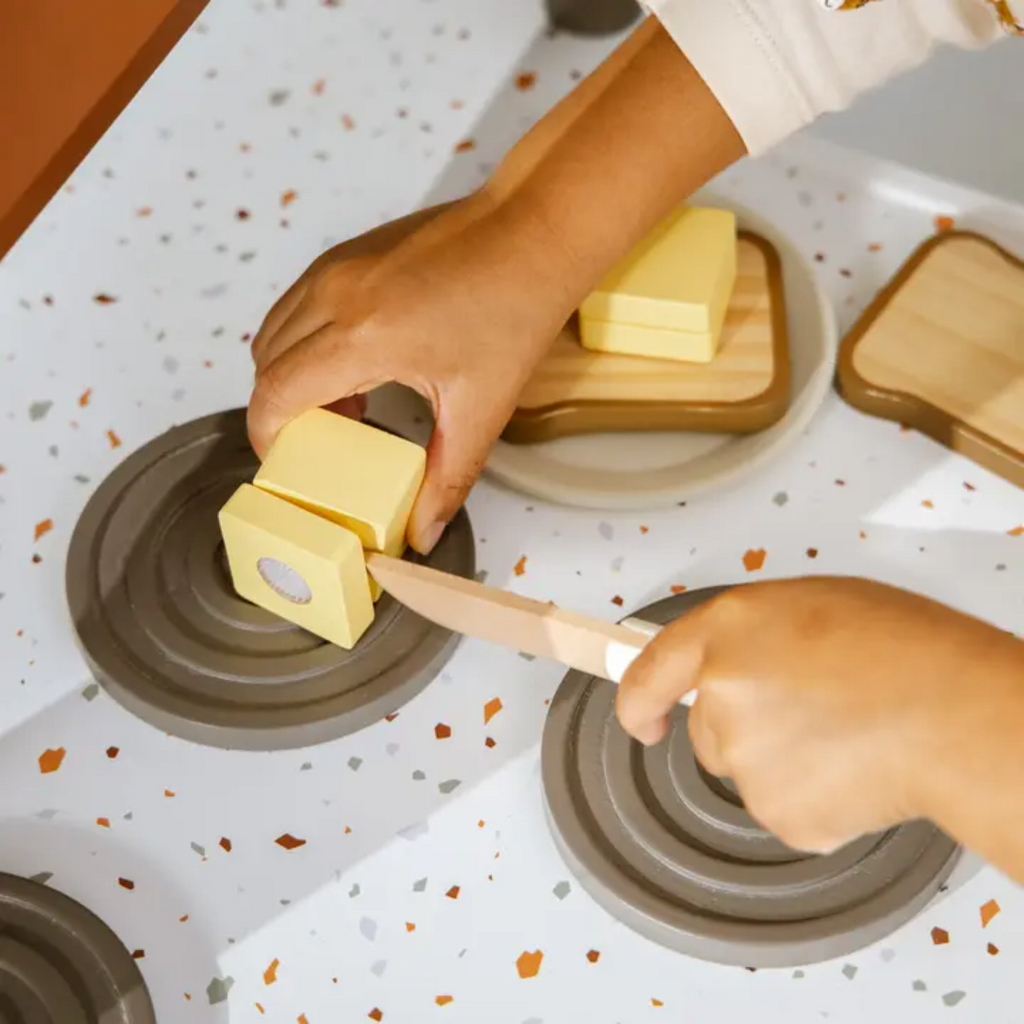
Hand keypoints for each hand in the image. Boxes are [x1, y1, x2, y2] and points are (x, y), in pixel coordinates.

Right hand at [247, 194, 577, 552]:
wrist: (533, 232)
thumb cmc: (514, 308)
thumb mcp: (481, 408)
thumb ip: (447, 479)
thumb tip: (425, 532)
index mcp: (361, 336)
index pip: (273, 394)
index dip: (267, 438)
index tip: (285, 463)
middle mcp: (334, 294)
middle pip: (264, 365)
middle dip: (279, 412)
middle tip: (321, 444)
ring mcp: (336, 267)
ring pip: (274, 331)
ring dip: (289, 375)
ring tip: (344, 408)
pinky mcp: (347, 253)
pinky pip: (298, 305)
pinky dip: (305, 342)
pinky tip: (355, 367)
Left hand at [616, 577, 1018, 854]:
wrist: (953, 712)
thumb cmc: (904, 648)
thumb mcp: (811, 607)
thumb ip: (754, 636)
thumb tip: (739, 664)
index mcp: (727, 630)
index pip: (650, 669)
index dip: (639, 699)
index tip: (641, 717)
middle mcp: (721, 692)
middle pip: (707, 731)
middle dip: (748, 728)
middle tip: (815, 712)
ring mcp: (745, 756)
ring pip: (748, 770)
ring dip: (783, 762)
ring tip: (846, 735)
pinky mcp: (778, 811)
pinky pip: (785, 807)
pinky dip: (814, 798)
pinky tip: (855, 770)